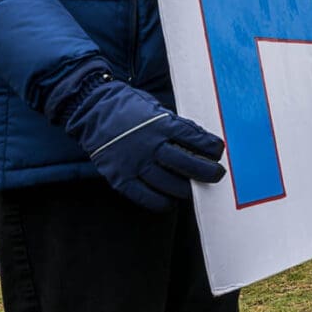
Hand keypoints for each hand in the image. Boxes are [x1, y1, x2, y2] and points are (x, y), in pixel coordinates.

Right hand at [62, 75, 225, 210]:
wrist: (93, 110)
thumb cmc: (130, 108)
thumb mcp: (157, 109)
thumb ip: (176, 125)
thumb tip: (201, 140)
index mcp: (161, 124)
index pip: (194, 139)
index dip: (211, 147)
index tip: (219, 152)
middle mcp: (149, 145)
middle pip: (186, 164)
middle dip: (207, 172)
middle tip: (217, 175)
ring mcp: (134, 163)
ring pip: (169, 184)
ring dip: (187, 189)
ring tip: (196, 189)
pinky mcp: (120, 177)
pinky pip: (144, 196)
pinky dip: (161, 203)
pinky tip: (170, 202)